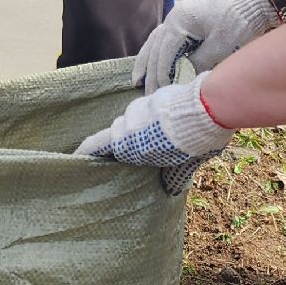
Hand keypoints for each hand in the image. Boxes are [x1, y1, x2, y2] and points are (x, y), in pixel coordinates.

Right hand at [77, 79, 234, 195]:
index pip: (96, 144)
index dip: (85, 151)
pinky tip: (172, 125)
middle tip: (126, 152)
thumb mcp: (181, 167)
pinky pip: (149, 109)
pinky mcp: (157, 95)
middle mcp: (129, 123)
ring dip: (141, 129)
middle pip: (116, 132)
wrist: (208, 109)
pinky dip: (155, 118)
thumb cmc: (191, 144)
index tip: (77, 156)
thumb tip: (170, 189)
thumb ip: (172, 176)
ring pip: (134, 119)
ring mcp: (142, 107)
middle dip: (119, 142)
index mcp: (128, 144)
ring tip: (159, 139)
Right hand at [133, 0, 281, 90]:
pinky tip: (154, 61)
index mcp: (180, 20)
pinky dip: (158, 51)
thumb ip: (196, 64)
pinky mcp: (186, 18)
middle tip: (142, 89)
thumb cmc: (238, 25)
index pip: (164, 52)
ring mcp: (179, 15)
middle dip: (149, 69)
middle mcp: (175, 15)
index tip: (158, 92)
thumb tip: (183, 76)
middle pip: (155, 45)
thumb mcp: (218, 49)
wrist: (254, 4)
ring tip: (139, 78)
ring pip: (156, 40)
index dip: (160, 74)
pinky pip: (166, 37)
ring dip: (148, 59)